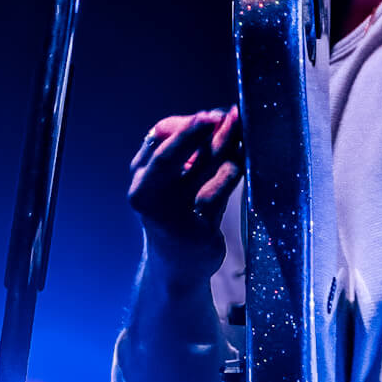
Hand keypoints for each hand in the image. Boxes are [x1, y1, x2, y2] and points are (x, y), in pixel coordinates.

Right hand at [128, 109, 241, 270]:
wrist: (179, 267)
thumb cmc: (180, 215)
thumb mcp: (178, 182)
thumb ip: (193, 153)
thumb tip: (222, 118)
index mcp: (141, 178)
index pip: (157, 139)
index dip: (185, 124)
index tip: (210, 114)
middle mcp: (146, 196)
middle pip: (169, 154)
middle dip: (198, 130)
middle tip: (225, 115)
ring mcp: (167, 215)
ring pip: (198, 169)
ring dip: (222, 145)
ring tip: (239, 131)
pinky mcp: (193, 231)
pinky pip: (215, 193)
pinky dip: (230, 173)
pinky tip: (240, 160)